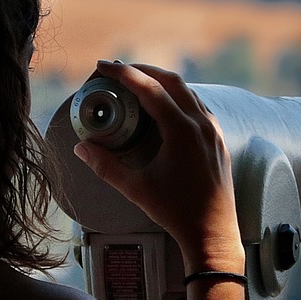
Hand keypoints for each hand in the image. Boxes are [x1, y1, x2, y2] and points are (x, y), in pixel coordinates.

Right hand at [72, 61, 242, 270]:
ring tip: (136, 83)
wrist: (212, 232)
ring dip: (161, 81)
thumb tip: (81, 148)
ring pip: (187, 91)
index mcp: (182, 131)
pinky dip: (177, 97)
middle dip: (142, 69)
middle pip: (171, 80)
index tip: (103, 67)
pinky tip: (163, 105)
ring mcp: (213, 130)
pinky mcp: (218, 139)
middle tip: (117, 69)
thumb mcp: (135, 188)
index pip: (150, 88)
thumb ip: (105, 166)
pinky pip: (197, 106)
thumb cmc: (176, 211)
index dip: (124, 73)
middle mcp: (201, 124)